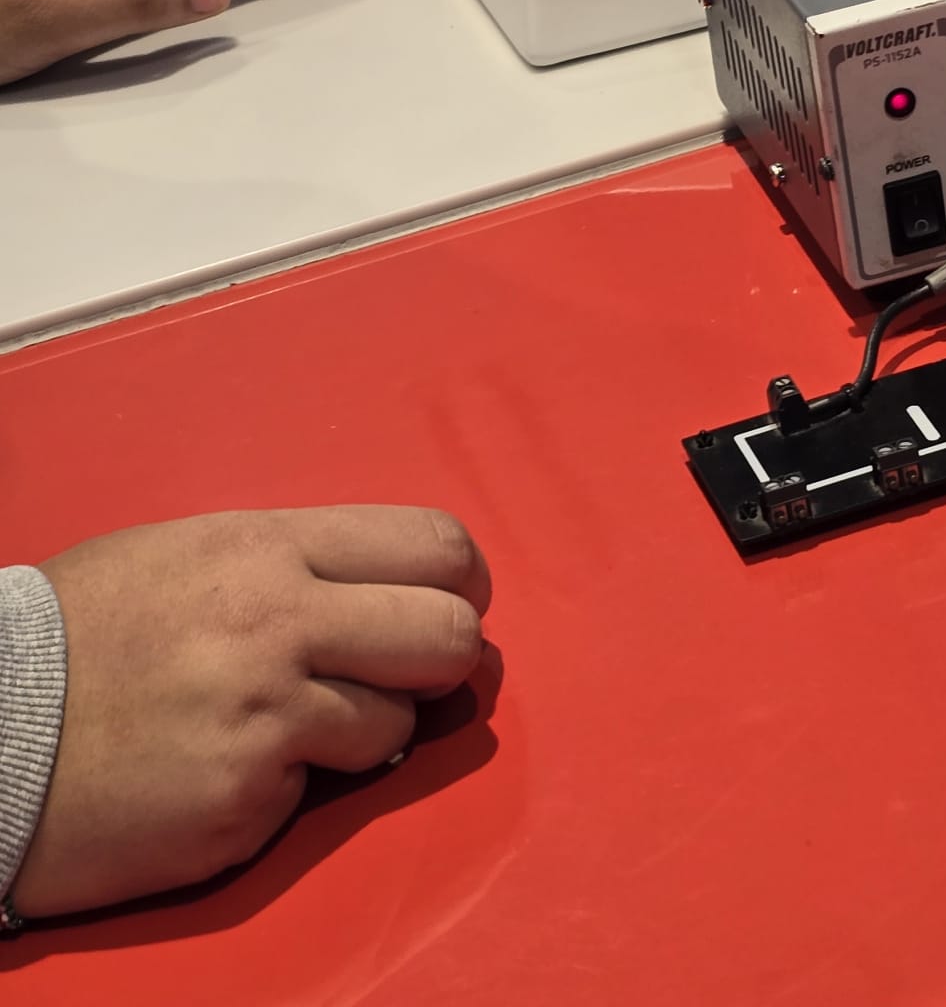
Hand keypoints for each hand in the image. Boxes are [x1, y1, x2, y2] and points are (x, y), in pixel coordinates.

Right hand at [13, 506, 490, 916]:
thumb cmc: (87, 634)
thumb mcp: (193, 553)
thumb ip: (297, 563)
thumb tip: (390, 585)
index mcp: (268, 546)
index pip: (432, 541)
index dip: (463, 580)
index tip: (455, 602)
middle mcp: (279, 620)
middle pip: (449, 631)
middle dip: (448, 657)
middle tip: (414, 673)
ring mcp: (265, 714)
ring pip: (398, 721)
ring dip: (365, 729)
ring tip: (291, 725)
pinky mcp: (243, 798)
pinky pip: (319, 789)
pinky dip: (291, 784)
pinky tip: (226, 767)